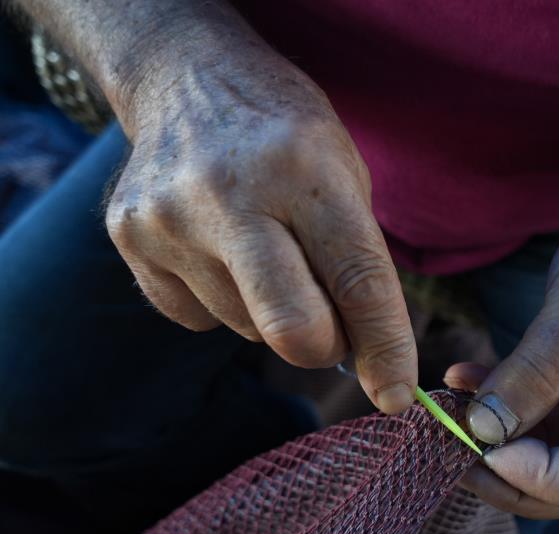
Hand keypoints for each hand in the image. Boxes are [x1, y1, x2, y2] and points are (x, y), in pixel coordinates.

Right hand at [104, 51, 415, 412]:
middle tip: (335, 328)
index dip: (387, 348)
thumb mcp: (345, 174)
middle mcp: (229, 194)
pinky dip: (227, 303)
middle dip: (326, 348)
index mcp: (303, 168)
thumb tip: (375, 364)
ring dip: (274, 315)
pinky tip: (222, 250)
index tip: (397, 395)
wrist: (187, 79)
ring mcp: (169, 220)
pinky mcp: (129, 240)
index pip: (357, 282)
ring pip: (249, 330)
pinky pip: (200, 320)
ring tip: (267, 251)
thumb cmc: (286, 136)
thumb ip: (358, 263)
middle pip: (292, 328)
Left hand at [453, 157, 558, 518]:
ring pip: (549, 458)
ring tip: (449, 414)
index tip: (481, 451)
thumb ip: (533, 374)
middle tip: (449, 449)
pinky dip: (500, 410)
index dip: (537, 480)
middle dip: (508, 473)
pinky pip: (539, 421)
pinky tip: (464, 382)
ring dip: (496, 444)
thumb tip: (481, 432)